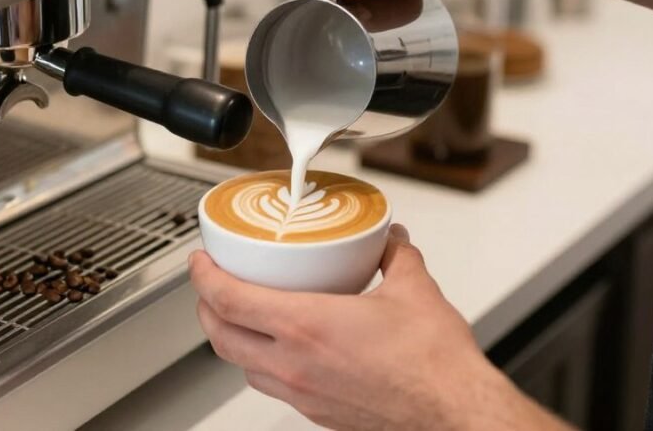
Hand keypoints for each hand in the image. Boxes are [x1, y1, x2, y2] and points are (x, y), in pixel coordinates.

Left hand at [189, 225, 569, 430]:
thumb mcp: (413, 287)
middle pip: (220, 336)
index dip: (204, 276)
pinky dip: (261, 362)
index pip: (229, 299)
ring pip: (241, 366)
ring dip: (230, 338)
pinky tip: (283, 348)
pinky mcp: (317, 412)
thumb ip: (396, 254)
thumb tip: (390, 240)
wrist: (452, 410)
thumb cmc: (432, 363)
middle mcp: (294, 364)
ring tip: (241, 315)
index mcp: (306, 326)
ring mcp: (302, 393)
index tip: (200, 260)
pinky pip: (271, 385)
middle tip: (212, 284)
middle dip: (206, 307)